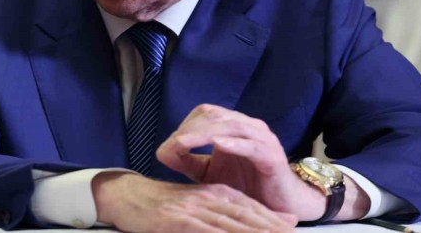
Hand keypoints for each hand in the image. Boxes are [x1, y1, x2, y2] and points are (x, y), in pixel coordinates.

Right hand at [92, 171, 296, 231]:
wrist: (127, 197)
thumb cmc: (162, 205)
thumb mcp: (195, 205)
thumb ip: (219, 212)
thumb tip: (245, 223)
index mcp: (215, 193)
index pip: (250, 208)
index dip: (272, 219)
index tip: (292, 226)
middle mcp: (208, 198)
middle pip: (246, 216)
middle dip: (271, 227)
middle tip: (291, 232)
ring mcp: (194, 209)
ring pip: (231, 224)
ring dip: (254, 231)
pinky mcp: (178, 219)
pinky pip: (206, 230)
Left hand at [155, 104, 333, 219]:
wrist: (279, 206)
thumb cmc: (244, 186)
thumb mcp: (208, 173)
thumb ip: (186, 161)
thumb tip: (161, 151)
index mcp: (232, 126)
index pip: (204, 113)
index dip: (185, 125)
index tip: (170, 145)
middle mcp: (247, 126)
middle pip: (214, 114)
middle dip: (191, 128)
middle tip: (173, 145)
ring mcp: (261, 138)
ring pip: (230, 125)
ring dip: (204, 133)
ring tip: (185, 143)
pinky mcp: (272, 156)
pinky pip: (252, 145)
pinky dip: (234, 143)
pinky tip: (219, 145)